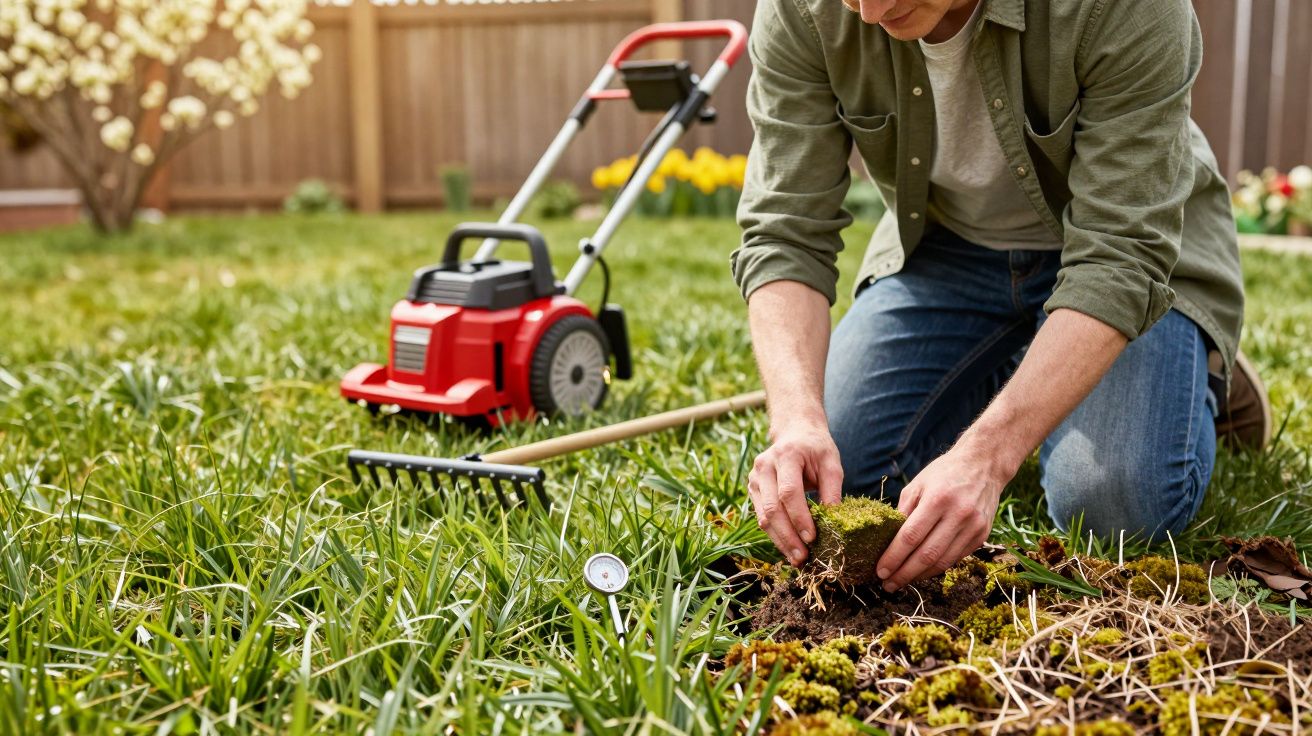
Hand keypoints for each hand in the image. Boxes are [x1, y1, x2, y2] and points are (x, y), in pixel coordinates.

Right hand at [748, 421, 843, 565]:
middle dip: (788, 536)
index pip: (788, 492)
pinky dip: (775, 534)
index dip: (799, 518)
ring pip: (763, 516)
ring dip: (779, 540)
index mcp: (786, 455)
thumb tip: (834, 522)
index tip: (812, 539)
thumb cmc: (816, 448)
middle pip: (772, 508)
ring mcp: (754, 478)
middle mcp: (764, 466)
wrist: (795, 432)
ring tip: (796, 559)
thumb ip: (833, 490)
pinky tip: (788, 548)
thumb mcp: (831, 462)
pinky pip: (761, 516)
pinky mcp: (752, 489)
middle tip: (803, 557)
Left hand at [875, 445, 1008, 591]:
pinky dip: (936, 568)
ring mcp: (973, 527)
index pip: (911, 536)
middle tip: (887, 584)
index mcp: (938, 499)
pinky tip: (921, 571)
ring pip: (943, 562)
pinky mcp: (982, 536)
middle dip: (904, 573)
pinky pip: (955, 558)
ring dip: (920, 576)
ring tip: (901, 581)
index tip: (880, 571)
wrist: (984, 465)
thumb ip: (903, 512)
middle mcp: (958, 515)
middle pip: (927, 555)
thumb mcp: (917, 484)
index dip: (894, 557)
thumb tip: (888, 541)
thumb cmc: (944, 473)